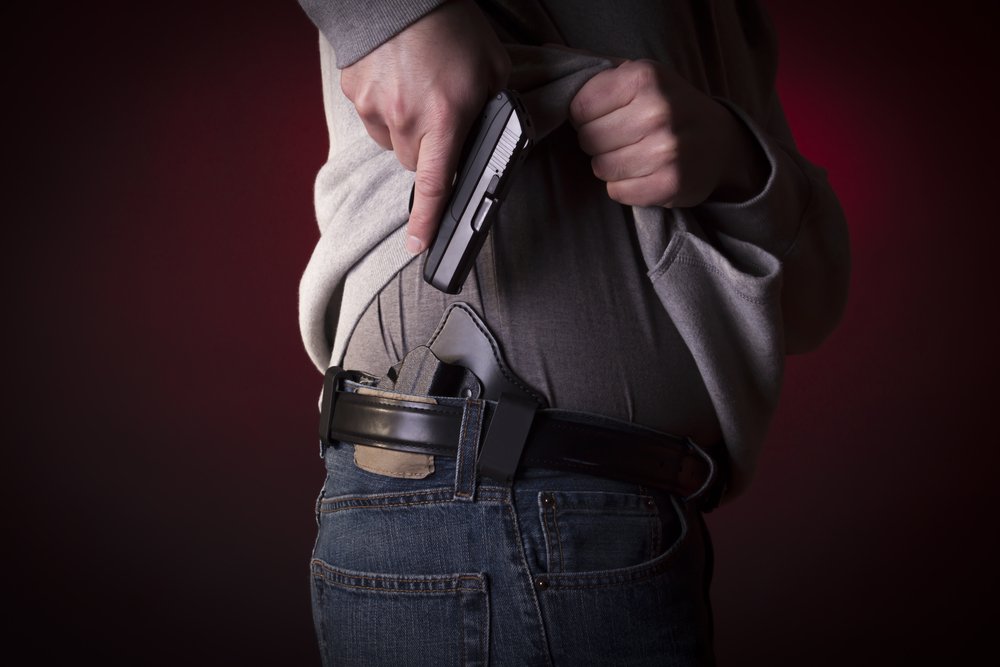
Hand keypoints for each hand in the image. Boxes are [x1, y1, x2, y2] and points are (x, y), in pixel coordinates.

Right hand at [340, 0, 509, 253]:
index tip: (420, 246)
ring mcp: (374, 109)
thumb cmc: (450, 25)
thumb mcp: (492, 68)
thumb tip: (494, 137)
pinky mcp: (354, 95)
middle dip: (429, 151)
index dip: (429, 222)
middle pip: (414, 164)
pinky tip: (398, 81)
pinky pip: (372, 119)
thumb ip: (493, 110)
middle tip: (441, 117)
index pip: (435, 185)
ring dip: (406, 131)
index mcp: (444, 118)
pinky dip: (385, 109)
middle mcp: (405, 120)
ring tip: (418, 90)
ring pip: (392, 144)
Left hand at [569, 59, 767, 207]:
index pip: (579, 106)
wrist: (719, 143)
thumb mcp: (639, 76)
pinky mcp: (670, 184)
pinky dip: (624, 187)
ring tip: (633, 154)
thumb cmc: (669, 106)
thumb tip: (546, 51)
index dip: (585, 115)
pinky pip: (617, 192)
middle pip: (588, 139)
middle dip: (598, 141)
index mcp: (645, 78)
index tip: (604, 115)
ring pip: (600, 168)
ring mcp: (666, 150)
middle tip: (621, 137)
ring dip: (610, 166)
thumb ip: (595, 68)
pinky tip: (643, 173)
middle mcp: (658, 112)